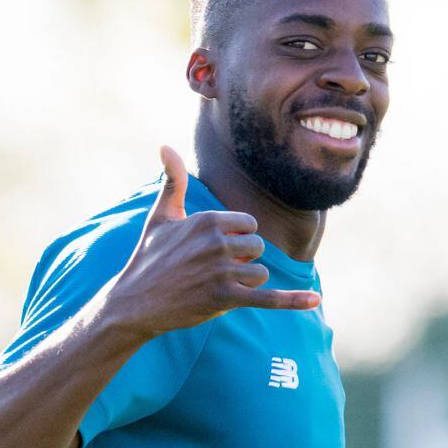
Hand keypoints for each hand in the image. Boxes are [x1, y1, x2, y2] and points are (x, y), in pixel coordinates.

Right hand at [103, 145, 320, 338]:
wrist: (134, 302)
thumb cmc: (147, 257)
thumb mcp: (160, 215)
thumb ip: (172, 180)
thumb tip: (165, 145)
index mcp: (208, 220)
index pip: (249, 224)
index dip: (237, 238)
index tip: (213, 249)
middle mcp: (217, 243)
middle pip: (258, 248)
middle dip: (242, 261)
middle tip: (211, 271)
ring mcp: (221, 271)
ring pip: (259, 273)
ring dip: (244, 283)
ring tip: (213, 287)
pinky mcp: (224, 298)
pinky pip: (267, 298)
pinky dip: (292, 301)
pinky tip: (313, 301)